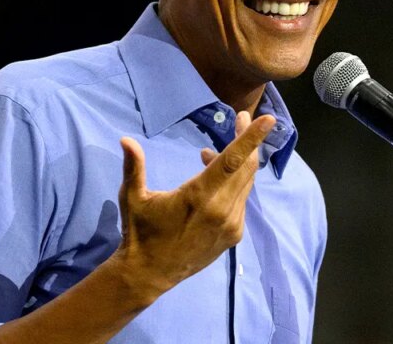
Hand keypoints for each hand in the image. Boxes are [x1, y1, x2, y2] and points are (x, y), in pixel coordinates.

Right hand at [114, 111, 274, 295]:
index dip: (251, 138)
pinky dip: (234, 183)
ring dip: (237, 162)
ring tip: (208, 153)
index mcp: (200, 196)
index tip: (267, 120)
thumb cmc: (140, 232)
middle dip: (248, 140)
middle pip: (246, 167)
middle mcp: (222, 210)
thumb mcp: (132, 197)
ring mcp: (231, 224)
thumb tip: (126, 140)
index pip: (233, 161)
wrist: (150, 274)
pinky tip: (213, 180)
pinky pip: (241, 199)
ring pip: (246, 183)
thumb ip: (133, 167)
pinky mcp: (234, 234)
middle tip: (242, 118)